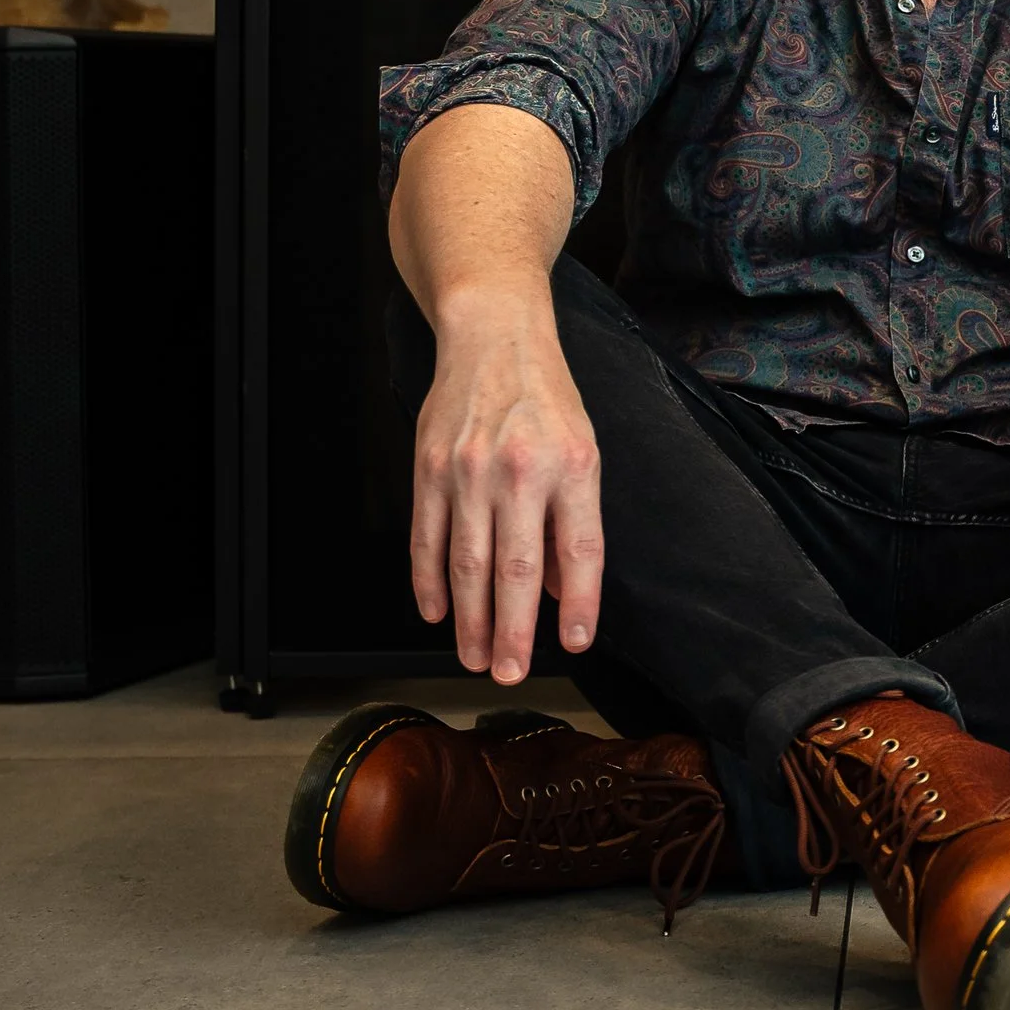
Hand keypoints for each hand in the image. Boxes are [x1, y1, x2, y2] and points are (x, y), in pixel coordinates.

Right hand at [407, 319, 603, 681]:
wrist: (492, 335)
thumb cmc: (545, 397)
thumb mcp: (582, 450)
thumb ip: (573, 522)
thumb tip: (561, 593)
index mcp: (572, 465)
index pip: (580, 550)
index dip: (580, 603)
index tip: (576, 643)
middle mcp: (521, 470)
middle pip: (517, 569)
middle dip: (515, 631)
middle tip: (510, 674)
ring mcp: (469, 470)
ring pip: (467, 564)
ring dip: (471, 620)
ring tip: (477, 658)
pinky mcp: (430, 468)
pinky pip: (426, 539)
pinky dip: (430, 582)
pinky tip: (437, 612)